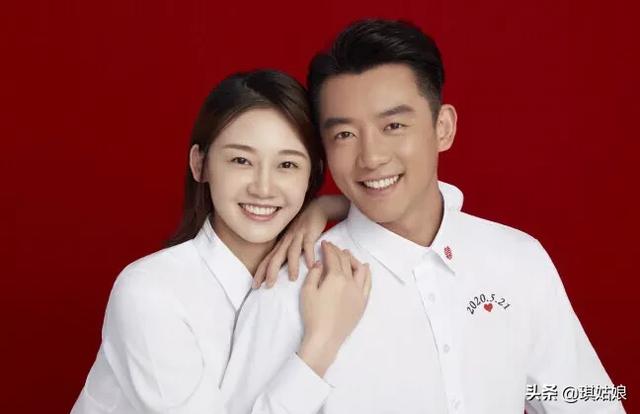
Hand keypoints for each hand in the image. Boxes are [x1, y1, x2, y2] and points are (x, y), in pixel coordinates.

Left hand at [253, 196, 343, 288]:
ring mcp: (297, 235)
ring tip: (292, 278)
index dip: (260, 272)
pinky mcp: (309, 232)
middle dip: (270, 272)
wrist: (315, 209)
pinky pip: (308, 244)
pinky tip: (310, 265)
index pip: (268, 260)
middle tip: (268, 286)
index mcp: (281, 244)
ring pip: (292, 252)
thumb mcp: (292, 240)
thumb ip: (287, 253)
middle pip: (276, 257)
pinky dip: (309, 254)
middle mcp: (286, 240)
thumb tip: (281, 271)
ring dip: (292, 265)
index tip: (254, 286)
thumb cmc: (303, 228)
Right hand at [298, 240, 371, 376]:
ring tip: (347, 254)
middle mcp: (350, 282)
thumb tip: (320, 264)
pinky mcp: (362, 302)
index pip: (333, 258)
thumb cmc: (313, 315)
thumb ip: (314, 274)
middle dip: (339, 252)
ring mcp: (358, 292)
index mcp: (335, 278)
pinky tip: (365, 268)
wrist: (325, 338)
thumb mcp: (307, 292)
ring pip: (360, 270)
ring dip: (353, 259)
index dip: (328, 249)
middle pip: (346, 261)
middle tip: (333, 247)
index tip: (325, 243)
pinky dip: (367, 273)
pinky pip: (368, 283)